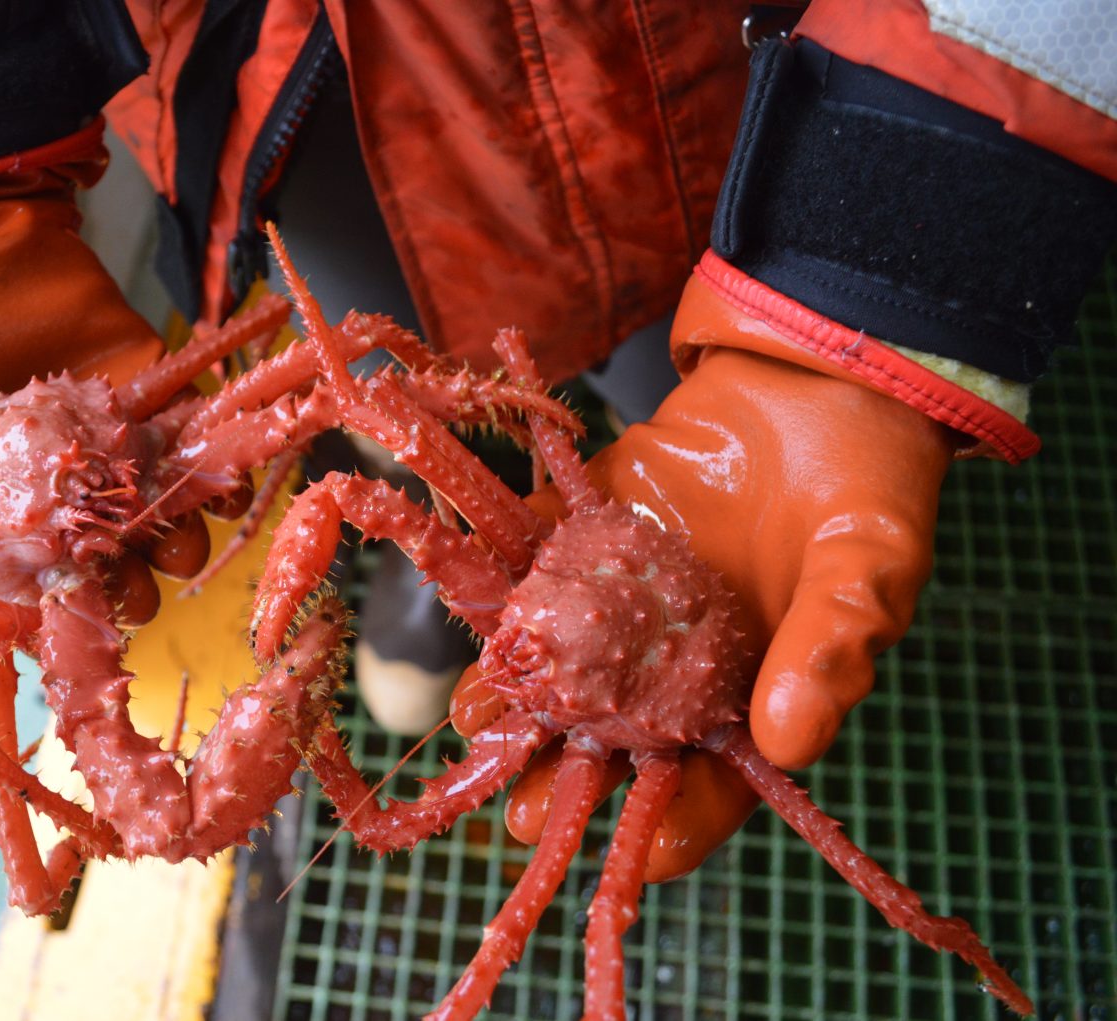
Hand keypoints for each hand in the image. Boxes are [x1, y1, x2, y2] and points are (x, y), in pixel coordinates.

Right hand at [0, 152, 227, 620]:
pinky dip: (223, 475)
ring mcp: (120, 453)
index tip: (80, 605)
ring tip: (182, 539)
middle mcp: (70, 491)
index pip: (42, 573)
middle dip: (136, 582)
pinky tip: (228, 484)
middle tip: (140, 580)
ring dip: (183, 539)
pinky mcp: (161, 407)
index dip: (65, 599)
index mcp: (9, 505)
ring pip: (166, 520)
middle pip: (115, 561)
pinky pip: (200, 453)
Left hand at [462, 287, 956, 880]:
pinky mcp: (593, 527)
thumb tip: (789, 740)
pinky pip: (541, 559)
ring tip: (479, 719)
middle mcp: (680, 655)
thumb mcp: (871, 565)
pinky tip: (472, 608)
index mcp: (757, 689)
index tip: (635, 854)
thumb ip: (831, 644)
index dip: (678, 823)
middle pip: (618, 736)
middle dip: (567, 776)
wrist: (823, 373)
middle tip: (519, 813)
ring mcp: (630, 592)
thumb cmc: (870, 480)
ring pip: (566, 659)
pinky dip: (505, 579)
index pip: (715, 780)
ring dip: (520, 690)